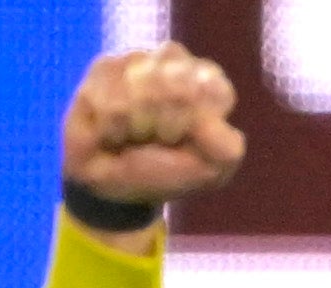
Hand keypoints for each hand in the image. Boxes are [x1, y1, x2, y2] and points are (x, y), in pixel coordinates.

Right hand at [60, 42, 244, 233]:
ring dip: (138, 127)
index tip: (186, 140)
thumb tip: (208, 117)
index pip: (214, 89)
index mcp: (210, 84)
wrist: (113, 183)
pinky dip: (113, 128)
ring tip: (135, 136)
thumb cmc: (165, 170)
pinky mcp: (105, 67)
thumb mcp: (209, 170)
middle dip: (167, 125)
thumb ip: (225, 147)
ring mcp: (140, 61)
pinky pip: (110, 101)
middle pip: (178, 88)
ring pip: (142, 92)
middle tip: (159, 139)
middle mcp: (177, 64)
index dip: (197, 123)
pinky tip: (113, 132)